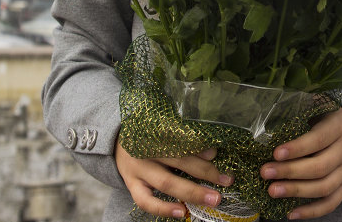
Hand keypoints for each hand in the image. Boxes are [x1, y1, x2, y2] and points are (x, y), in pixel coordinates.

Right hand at [115, 142, 232, 219]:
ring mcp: (138, 169)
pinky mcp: (131, 185)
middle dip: (205, 171)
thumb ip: (184, 138)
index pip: (180, 139)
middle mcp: (146, 149)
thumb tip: (211, 153)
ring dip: (192, 192)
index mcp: (155, 131)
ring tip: (213, 199)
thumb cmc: (148, 134)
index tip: (216, 154)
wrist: (115, 141)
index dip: (198, 147)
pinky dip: (164, 208)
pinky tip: (182, 212)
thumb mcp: (162, 129)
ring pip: (166, 182)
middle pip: (178, 161)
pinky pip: (146, 201)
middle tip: (226, 180)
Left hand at [260, 108, 341, 219]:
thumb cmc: (331, 120)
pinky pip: (330, 204)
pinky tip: (290, 213)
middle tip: (265, 172)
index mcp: (339, 127)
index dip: (297, 148)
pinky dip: (311, 212)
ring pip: (324, 187)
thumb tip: (272, 111)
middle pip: (319, 166)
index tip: (276, 153)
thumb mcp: (322, 108)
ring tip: (272, 191)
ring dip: (297, 191)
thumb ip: (302, 108)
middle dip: (290, 171)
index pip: (318, 139)